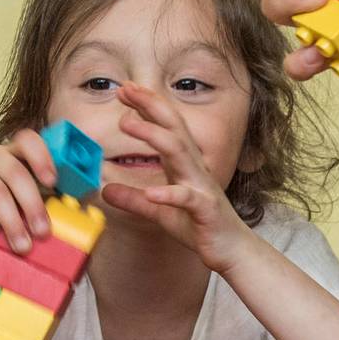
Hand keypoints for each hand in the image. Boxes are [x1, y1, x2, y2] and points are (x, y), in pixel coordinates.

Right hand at [0, 129, 60, 253]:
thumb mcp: (21, 208)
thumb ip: (41, 202)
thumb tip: (74, 214)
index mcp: (11, 154)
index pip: (28, 141)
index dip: (42, 157)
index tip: (54, 182)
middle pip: (14, 171)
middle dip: (31, 204)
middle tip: (42, 233)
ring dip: (10, 219)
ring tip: (20, 244)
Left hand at [98, 83, 255, 271]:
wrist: (232, 250)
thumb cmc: (200, 227)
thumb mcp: (158, 213)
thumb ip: (133, 200)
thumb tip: (105, 190)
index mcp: (183, 165)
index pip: (165, 127)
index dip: (146, 106)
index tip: (125, 89)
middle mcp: (193, 169)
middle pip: (173, 128)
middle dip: (150, 106)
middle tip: (127, 88)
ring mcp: (201, 187)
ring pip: (179, 152)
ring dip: (153, 135)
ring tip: (127, 124)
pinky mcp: (205, 210)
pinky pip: (188, 198)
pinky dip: (169, 194)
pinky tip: (151, 192)